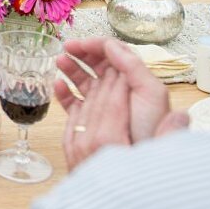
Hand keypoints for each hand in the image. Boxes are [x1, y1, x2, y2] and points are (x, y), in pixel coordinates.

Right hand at [55, 38, 187, 168]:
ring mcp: (104, 106)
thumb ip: (132, 67)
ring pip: (85, 80)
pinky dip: (65, 93)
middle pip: (98, 64)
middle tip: (67, 47)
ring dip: (72, 68)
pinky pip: (75, 103)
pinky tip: (58, 85)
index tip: (81, 43)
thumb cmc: (150, 130)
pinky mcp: (91, 121)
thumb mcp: (151, 93)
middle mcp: (119, 91)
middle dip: (82, 52)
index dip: (98, 45)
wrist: (143, 165)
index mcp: (135, 80)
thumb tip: (111, 45)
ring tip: (60, 61)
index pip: (116, 54)